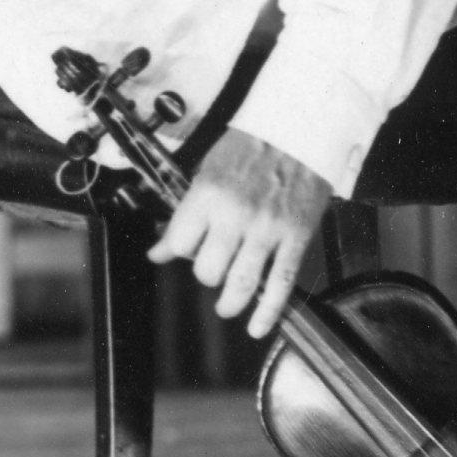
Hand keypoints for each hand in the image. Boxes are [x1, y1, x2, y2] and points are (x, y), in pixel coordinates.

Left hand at [154, 130, 332, 339]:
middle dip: (206, 275)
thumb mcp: (206, 171)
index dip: (178, 251)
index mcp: (208, 194)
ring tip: (227, 306)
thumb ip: (184, 213)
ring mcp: (267, 229)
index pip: (179, 243)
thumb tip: (158, 249)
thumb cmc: (250, 147)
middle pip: (208, 269)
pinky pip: (281, 283)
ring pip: (242, 283)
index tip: (182, 250)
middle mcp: (235, 215)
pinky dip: (269, 311)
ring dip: (230, 303)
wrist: (298, 130)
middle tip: (211, 268)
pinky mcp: (295, 237)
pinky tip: (258, 326)